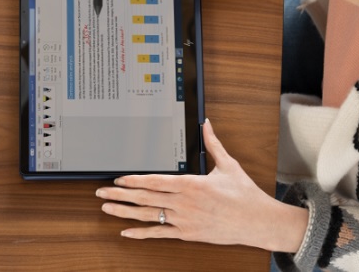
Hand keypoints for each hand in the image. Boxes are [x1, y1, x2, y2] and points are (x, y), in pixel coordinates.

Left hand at [95, 119, 307, 251]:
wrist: (257, 221)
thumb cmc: (244, 194)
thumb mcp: (228, 165)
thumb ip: (213, 143)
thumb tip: (206, 124)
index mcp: (191, 184)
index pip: (155, 181)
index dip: (133, 180)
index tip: (117, 179)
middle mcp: (184, 203)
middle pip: (145, 198)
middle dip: (120, 195)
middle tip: (101, 193)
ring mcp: (184, 221)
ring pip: (148, 216)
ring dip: (125, 212)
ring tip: (107, 209)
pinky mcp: (188, 234)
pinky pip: (160, 234)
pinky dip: (141, 234)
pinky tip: (126, 233)